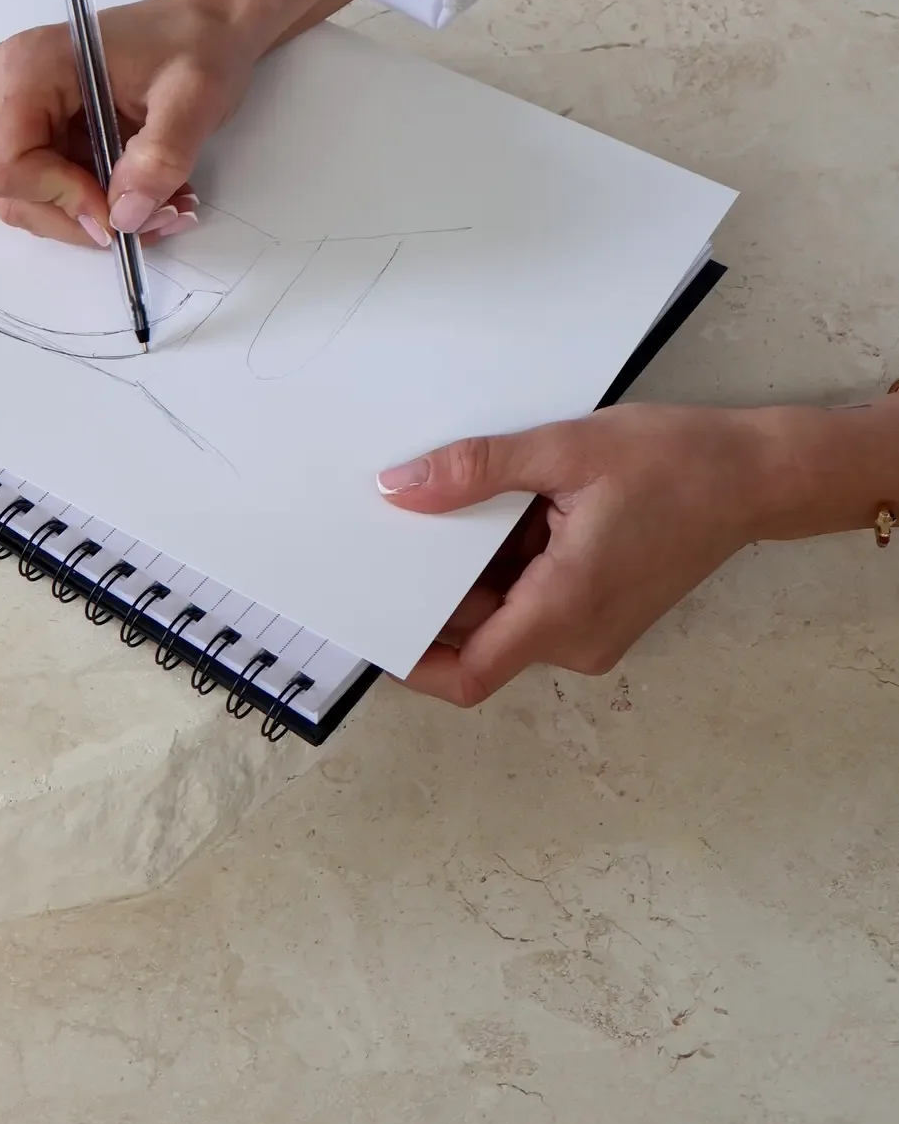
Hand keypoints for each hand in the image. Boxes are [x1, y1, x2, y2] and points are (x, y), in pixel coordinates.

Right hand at [0, 0, 469, 253]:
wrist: (229, 11)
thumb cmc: (209, 34)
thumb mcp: (198, 96)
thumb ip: (163, 155)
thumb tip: (135, 214)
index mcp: (26, 64)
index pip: (5, 166)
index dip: (61, 204)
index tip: (123, 216)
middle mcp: (10, 81)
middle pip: (15, 190)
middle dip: (87, 213)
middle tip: (157, 213)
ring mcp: (26, 104)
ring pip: (38, 197)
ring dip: (104, 212)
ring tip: (171, 196)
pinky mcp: (49, 122)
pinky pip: (62, 187)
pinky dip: (108, 200)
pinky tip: (157, 189)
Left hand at [377, 402, 822, 704]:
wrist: (754, 474)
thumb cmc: (674, 462)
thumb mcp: (563, 450)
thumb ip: (475, 472)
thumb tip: (397, 489)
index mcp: (564, 611)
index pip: (467, 674)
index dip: (411, 659)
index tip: (369, 618)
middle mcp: (578, 638)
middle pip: (479, 639)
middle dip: (433, 594)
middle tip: (390, 534)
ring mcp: (593, 628)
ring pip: (505, 617)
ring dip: (474, 573)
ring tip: (451, 506)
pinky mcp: (602, 610)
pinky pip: (534, 600)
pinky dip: (508, 565)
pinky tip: (504, 508)